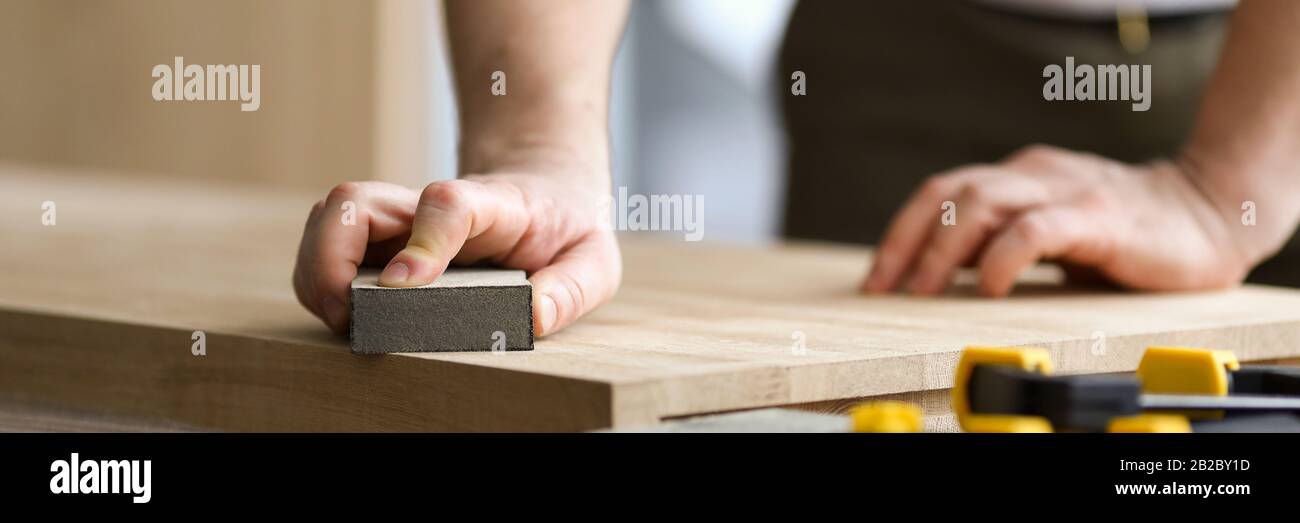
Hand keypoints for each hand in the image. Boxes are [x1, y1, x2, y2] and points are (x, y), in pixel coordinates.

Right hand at [293, 167, 620, 336]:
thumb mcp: (594, 258)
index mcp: (494, 204)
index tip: (402, 289)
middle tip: (350, 318)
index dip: (421, 243)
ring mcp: (401, 217)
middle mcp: (433, 205)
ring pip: (328, 218)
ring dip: (316, 271)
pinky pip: (326, 245)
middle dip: (331, 260)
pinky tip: (345, 315)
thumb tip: (530, 317)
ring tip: (344, 322)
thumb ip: (571, 288)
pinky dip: (318, 280)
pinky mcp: (381, 237)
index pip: (447, 204)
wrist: (547, 190)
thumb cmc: (565, 227)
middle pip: (355, 201)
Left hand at [862, 145, 1250, 296]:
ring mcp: (1065, 191)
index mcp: (1017, 178)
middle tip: (885, 290)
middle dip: (907, 243)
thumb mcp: (1049, 237)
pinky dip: (1001, 258)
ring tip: (924, 292)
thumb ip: (1000, 246)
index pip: (940, 194)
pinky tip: (987, 288)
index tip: (876, 280)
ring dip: (942, 251)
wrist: (1210, 217)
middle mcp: (1033, 175)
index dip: (900, 235)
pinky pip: (1034, 230)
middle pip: (948, 194)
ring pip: (981, 204)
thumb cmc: (1124, 237)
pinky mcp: (1097, 218)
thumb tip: (939, 279)